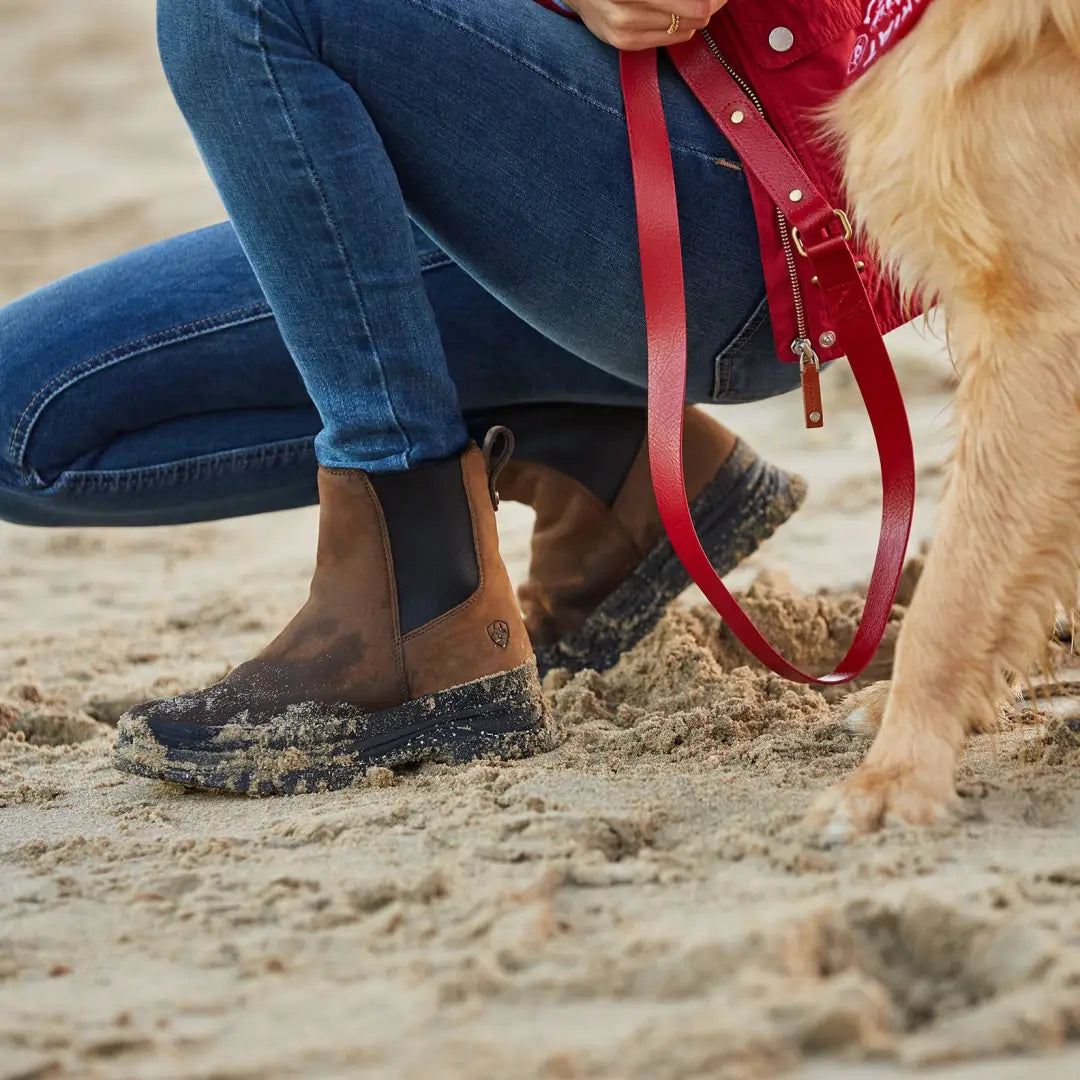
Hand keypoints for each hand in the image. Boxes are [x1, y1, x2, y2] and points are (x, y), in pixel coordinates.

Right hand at [565, 0, 728, 51]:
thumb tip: (714, 2)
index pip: (697, 4)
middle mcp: (628, 8)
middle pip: (696, 13)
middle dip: (709, 3)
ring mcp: (626, 29)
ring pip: (688, 27)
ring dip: (694, 13)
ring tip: (685, 3)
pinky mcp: (626, 44)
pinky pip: (672, 38)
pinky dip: (680, 25)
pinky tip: (670, 14)